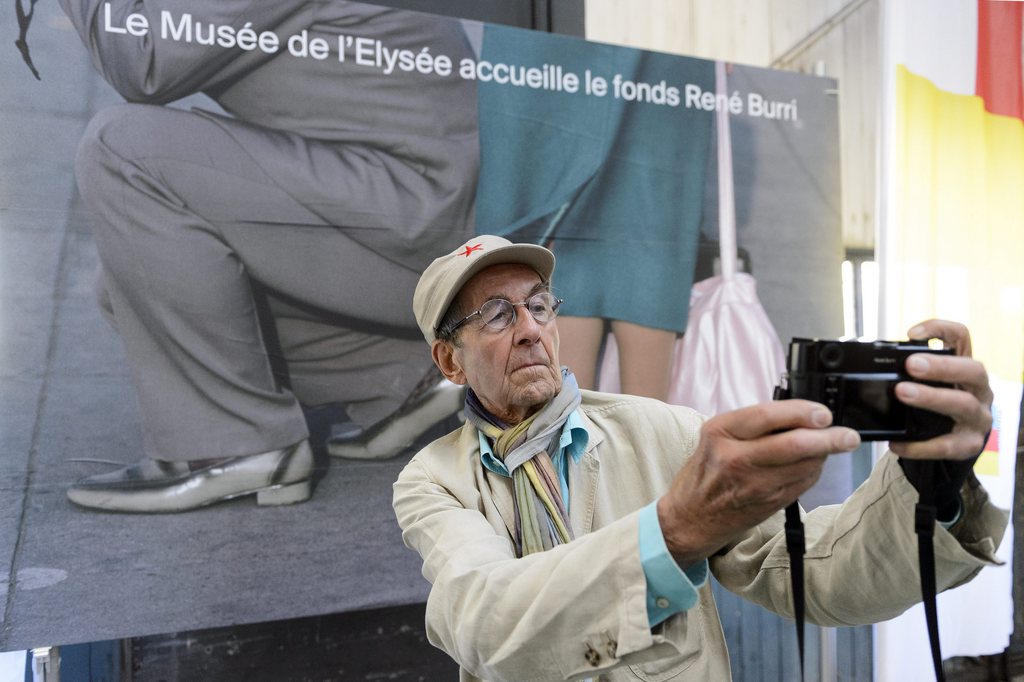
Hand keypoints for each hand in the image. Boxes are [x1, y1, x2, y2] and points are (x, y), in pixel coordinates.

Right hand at [657, 401, 859, 566]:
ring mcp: (753, 485)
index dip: (801, 412)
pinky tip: (813, 464)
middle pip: (792, 444)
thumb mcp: (716, 437)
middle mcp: (735, 458)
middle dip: (828, 438)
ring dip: (824, 455)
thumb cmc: (705, 472)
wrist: (690, 517)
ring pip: (804, 466)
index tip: (823, 413)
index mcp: (720, 433)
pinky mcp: (768, 504)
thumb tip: (798, 412)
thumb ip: (753, 424)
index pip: (767, 415)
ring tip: (830, 445)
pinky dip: (814, 471)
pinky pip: (803, 484)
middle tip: (847, 435)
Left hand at [890, 319, 992, 460]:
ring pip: (963, 403)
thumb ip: (911, 373)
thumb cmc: (937, 406)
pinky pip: (947, 445)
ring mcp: (978, 417)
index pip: (961, 338)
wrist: (953, 442)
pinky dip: (920, 445)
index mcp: (964, 368)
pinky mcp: (969, 444)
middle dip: (941, 366)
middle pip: (972, 370)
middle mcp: (979, 389)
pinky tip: (898, 443)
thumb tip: (875, 366)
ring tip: (902, 392)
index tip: (912, 334)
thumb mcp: (930, 384)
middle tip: (911, 364)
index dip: (941, 329)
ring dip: (932, 397)